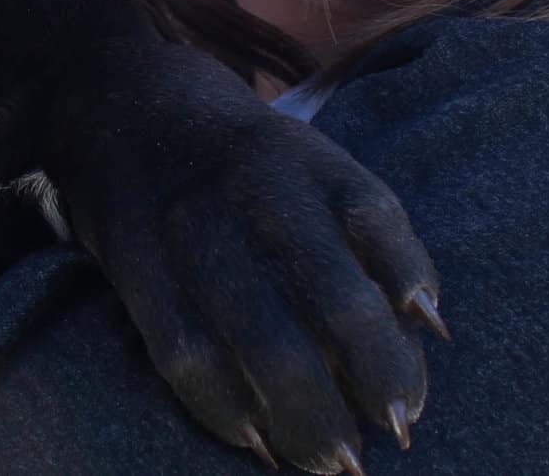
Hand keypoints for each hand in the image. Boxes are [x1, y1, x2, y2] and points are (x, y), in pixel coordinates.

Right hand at [44, 42, 444, 474]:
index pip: (375, 217)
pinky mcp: (140, 272)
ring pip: (263, 342)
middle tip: (396, 432)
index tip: (430, 346)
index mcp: (307, 160)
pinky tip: (260, 445)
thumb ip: (371, 236)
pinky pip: (188, 357)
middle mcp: (255, 192)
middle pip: (331, 298)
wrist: (119, 109)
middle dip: (373, 378)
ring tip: (336, 462)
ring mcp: (194, 233)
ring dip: (308, 417)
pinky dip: (229, 412)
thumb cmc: (245, 161)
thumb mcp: (314, 164)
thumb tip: (428, 326)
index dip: (409, 288)